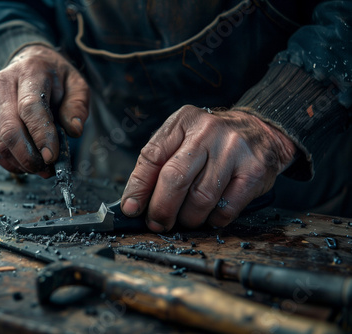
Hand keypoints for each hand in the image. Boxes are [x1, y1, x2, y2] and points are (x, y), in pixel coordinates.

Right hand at [0, 45, 88, 176]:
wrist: (29, 62)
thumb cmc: (56, 77)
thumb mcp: (76, 84)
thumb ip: (78, 106)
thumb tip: (74, 131)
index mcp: (30, 72)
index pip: (30, 108)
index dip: (40, 135)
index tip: (51, 157)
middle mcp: (5, 85)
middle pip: (9, 128)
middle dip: (28, 156)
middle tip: (47, 169)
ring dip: (20, 162)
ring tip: (41, 168)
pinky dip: (9, 162)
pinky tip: (26, 164)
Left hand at [121, 105, 296, 231]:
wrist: (261, 130)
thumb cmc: (211, 140)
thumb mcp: (182, 138)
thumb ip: (158, 164)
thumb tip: (134, 203)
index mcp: (183, 122)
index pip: (152, 156)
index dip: (138, 187)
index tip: (131, 208)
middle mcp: (208, 132)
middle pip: (175, 178)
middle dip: (161, 208)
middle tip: (157, 222)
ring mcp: (233, 150)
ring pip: (200, 198)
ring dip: (188, 218)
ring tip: (185, 218)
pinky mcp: (254, 171)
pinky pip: (226, 209)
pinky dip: (213, 220)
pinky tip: (210, 214)